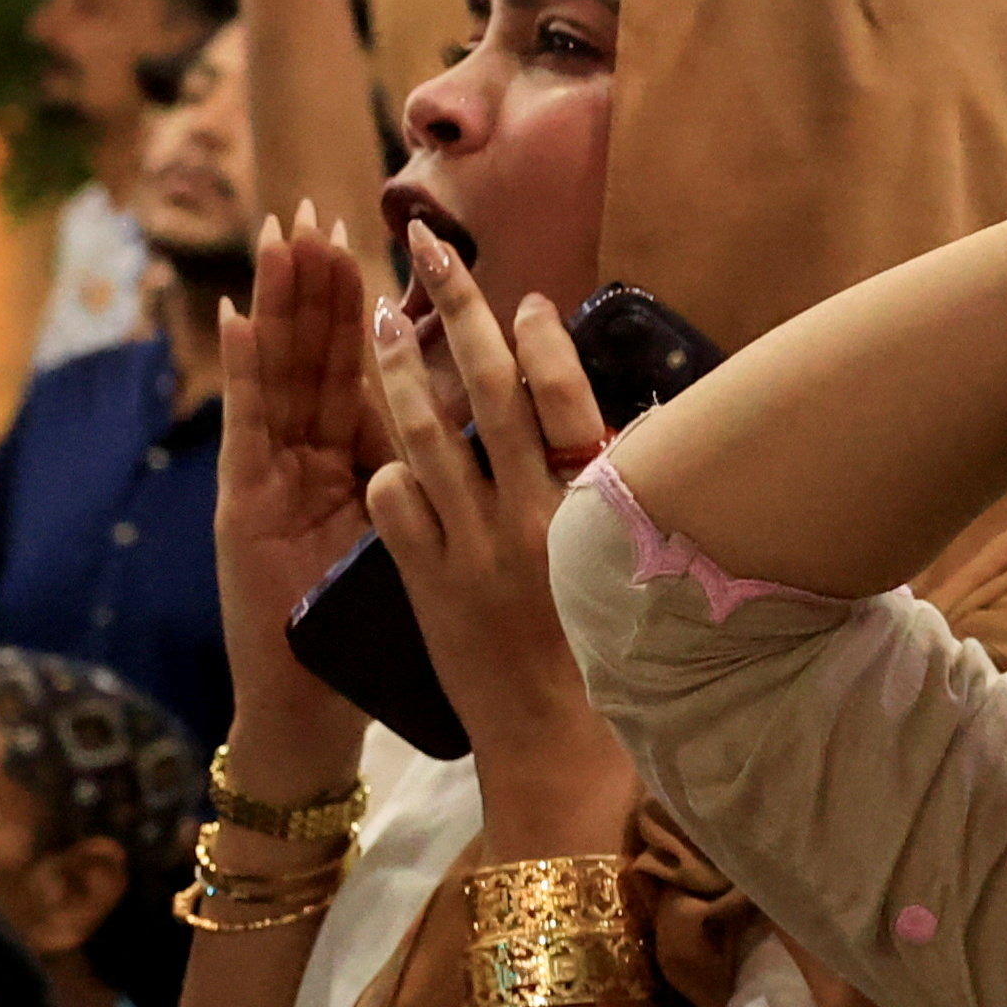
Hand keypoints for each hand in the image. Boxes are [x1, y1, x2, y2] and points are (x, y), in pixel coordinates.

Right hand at [214, 209, 386, 745]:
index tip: (382, 242)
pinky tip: (238, 314)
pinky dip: (242, 370)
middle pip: (312, 356)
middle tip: (314, 210)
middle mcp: (306, 461)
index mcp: (352, 463)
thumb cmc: (373, 635)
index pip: (358, 369)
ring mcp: (269, 480)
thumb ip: (434, 484)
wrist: (313, 711)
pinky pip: (248, 428)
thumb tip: (503, 430)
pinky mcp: (242, 508)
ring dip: (277, 302)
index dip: (365, 306)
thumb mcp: (415, 545)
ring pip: (278, 374)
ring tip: (279, 237)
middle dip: (314, 283)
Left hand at [364, 228, 631, 827]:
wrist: (559, 757)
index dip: (543, 342)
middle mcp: (530, 520)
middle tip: (428, 249)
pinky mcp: (426, 585)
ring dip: (395, 367)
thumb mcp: (633, 567)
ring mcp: (471, 551)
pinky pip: (394, 506)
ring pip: (424, 435)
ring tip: (374, 314)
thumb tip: (609, 421)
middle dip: (456, 311)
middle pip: (488, 392)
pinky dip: (387, 469)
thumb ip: (614, 494)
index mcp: (593, 510)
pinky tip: (379, 446)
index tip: (529, 298)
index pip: (567, 399)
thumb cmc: (618, 665)